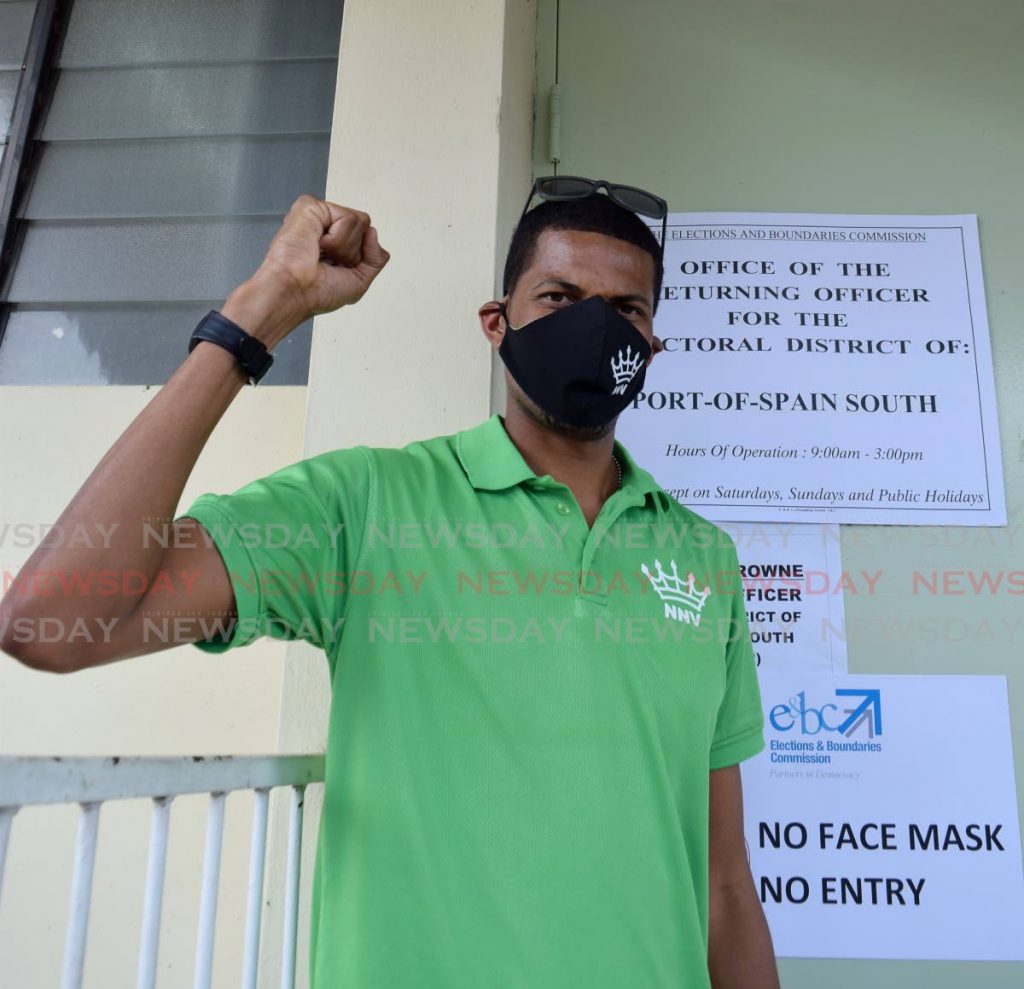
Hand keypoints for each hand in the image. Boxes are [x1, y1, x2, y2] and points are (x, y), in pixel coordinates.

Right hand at [261, 194, 389, 313]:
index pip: (367, 237)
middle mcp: (327, 228)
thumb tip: (373, 232)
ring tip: (321, 253)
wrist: (296, 292)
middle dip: (353, 252)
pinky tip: (317, 244)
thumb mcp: (360, 281)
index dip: (360, 258)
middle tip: (328, 262)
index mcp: (336, 244)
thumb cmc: (317, 293)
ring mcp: (320, 216)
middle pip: (366, 228)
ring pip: (361, 222)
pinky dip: (338, 238)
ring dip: (345, 247)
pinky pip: (348, 218)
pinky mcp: (312, 206)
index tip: (336, 270)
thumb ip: (376, 258)